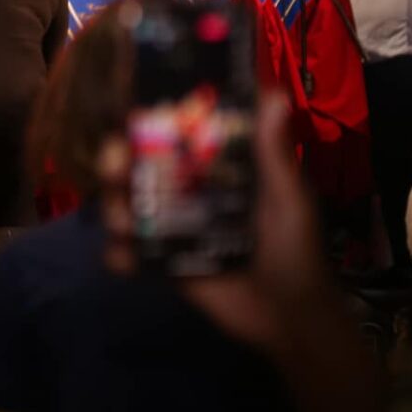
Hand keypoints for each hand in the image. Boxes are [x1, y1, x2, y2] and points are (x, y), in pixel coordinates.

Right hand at [99, 93, 327, 355]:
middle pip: (140, 168)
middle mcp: (190, 193)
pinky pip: (132, 256)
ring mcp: (175, 229)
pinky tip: (124, 257)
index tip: (132, 107)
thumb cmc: (297, 251)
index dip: (150, 120)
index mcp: (218, 169)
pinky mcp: (166, 265)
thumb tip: (275, 93)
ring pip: (128, 207)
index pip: (177, 135)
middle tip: (115, 163)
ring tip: (121, 219)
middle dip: (117, 161)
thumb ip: (275, 154)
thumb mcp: (289, 200)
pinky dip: (119, 255)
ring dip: (113, 207)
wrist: (292, 319)